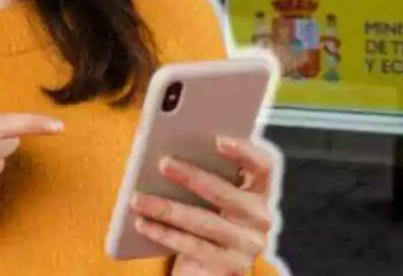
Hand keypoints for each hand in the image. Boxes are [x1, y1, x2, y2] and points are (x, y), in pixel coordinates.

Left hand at [131, 136, 278, 275]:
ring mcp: (247, 244)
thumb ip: (211, 175)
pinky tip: (143, 224)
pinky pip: (192, 246)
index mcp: (261, 192)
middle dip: (191, 176)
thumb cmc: (212, 222)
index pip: (263, 166)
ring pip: (203, 221)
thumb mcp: (218, 199)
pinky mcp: (230, 266)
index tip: (218, 139)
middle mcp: (260, 218)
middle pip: (225, 193)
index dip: (245, 151)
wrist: (213, 269)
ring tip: (139, 198)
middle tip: (162, 163)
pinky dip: (164, 233)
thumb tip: (177, 151)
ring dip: (167, 208)